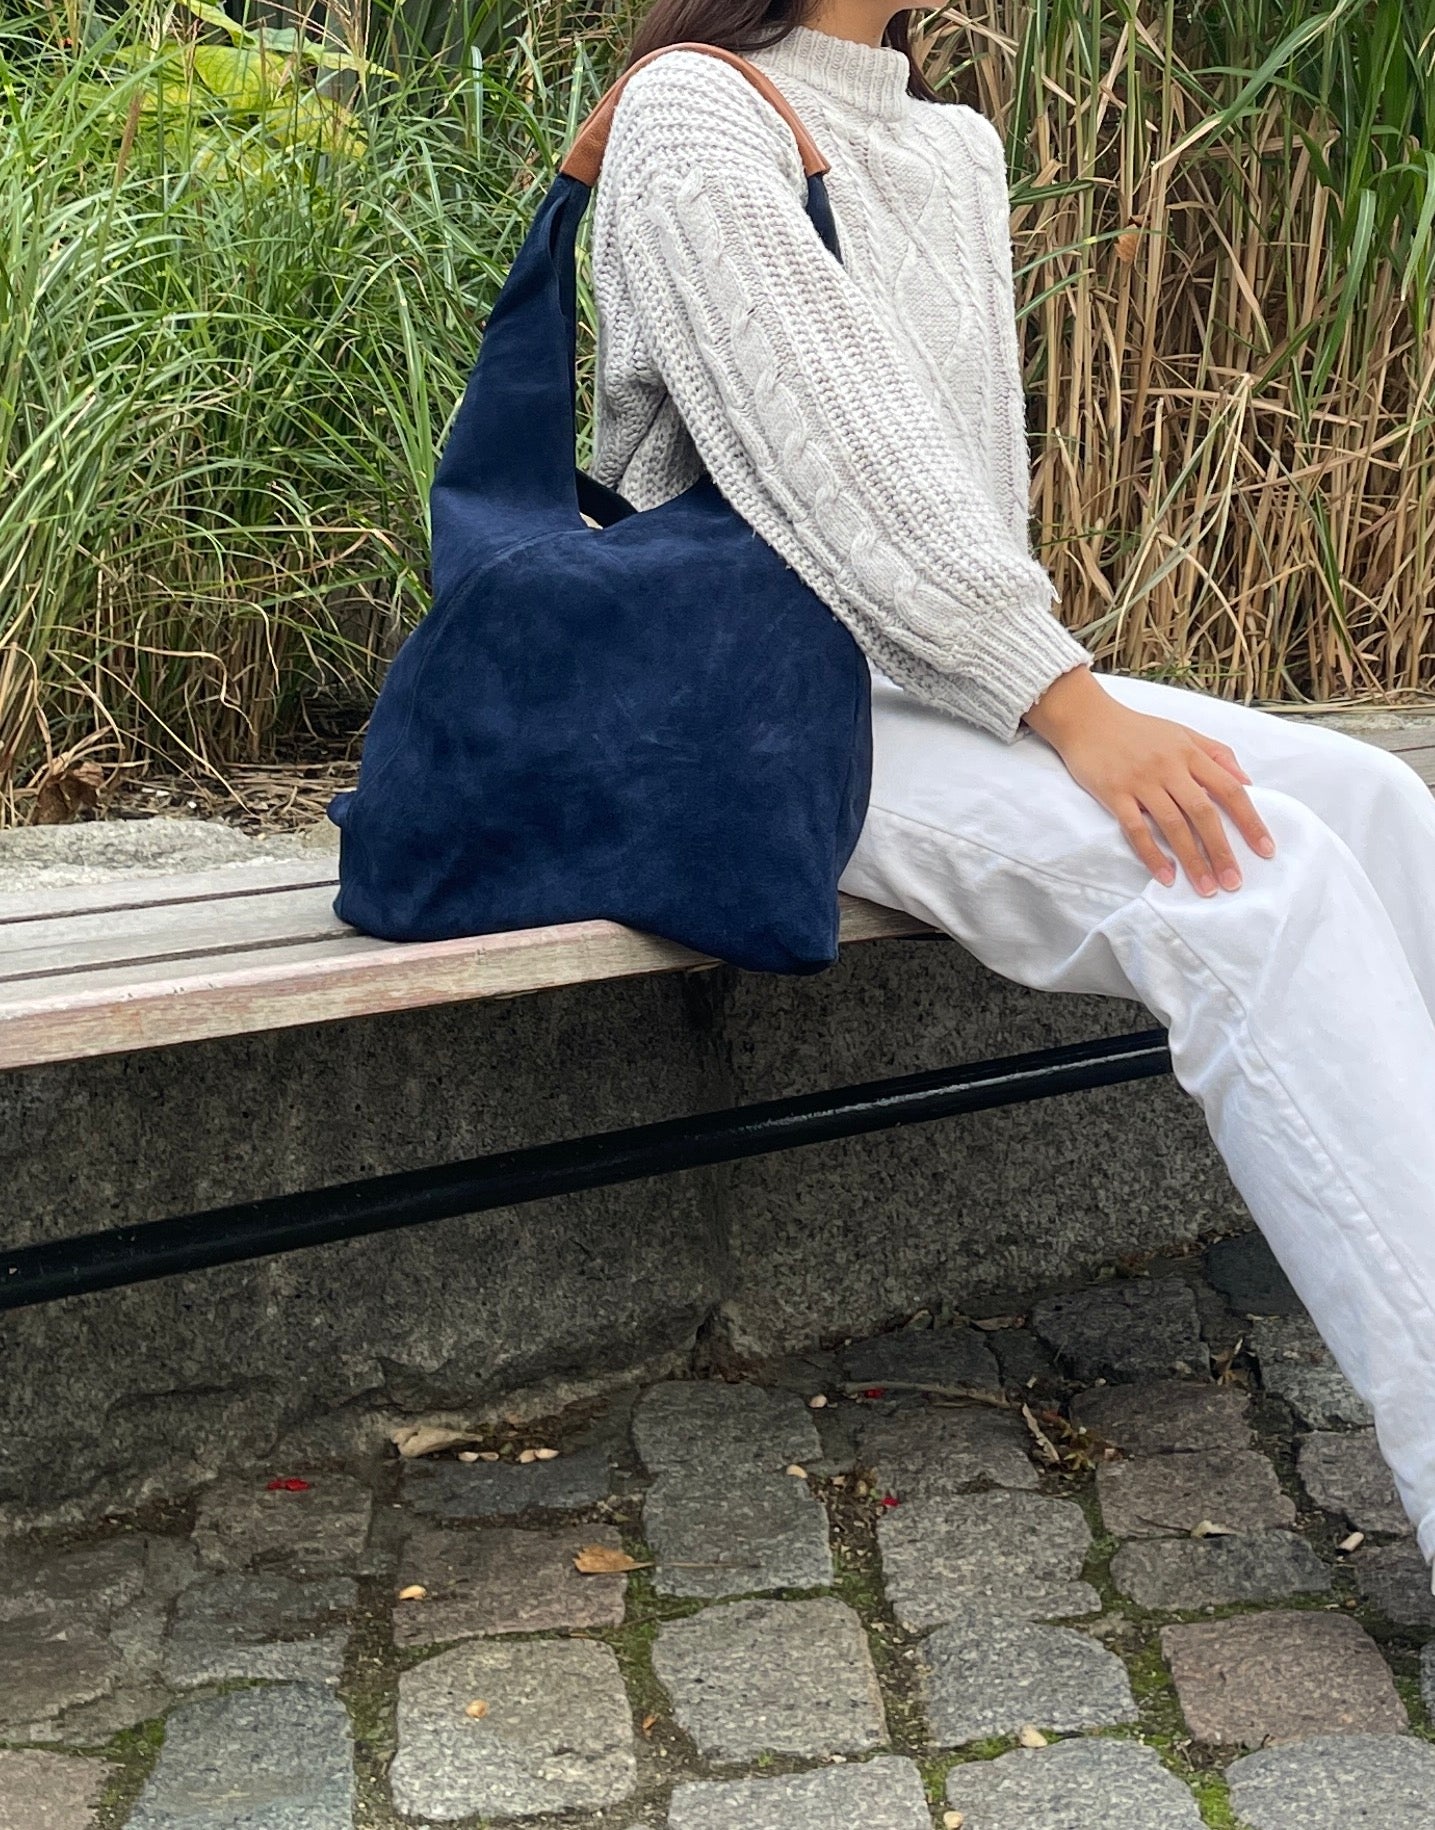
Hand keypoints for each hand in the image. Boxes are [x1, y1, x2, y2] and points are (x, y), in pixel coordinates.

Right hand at [1023, 668, 1275, 894]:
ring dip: (1192, 859)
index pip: (1229, 789)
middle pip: (1203, 812)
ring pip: (1173, 825)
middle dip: (1222, 850)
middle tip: (1234, 882)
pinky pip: (1136, 829)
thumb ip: (1216, 754)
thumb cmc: (1137, 728)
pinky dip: (1151, 854)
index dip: (1249, 821)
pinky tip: (1165, 876)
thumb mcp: (1182, 732)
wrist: (1087, 718)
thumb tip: (1247, 782)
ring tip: (1206, 888)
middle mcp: (1169, 767)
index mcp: (1190, 753)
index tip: (1265, 849)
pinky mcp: (1114, 793)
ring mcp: (1141, 781)